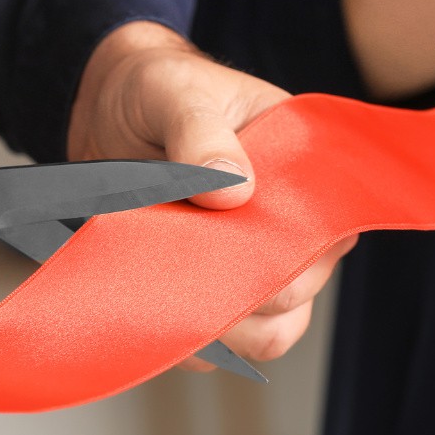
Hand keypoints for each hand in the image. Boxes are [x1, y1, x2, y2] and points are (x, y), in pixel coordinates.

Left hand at [67, 22, 355, 363]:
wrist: (106, 112)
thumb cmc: (156, 90)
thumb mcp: (174, 91)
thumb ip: (200, 131)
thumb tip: (234, 191)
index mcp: (304, 176)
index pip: (328, 235)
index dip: (289, 253)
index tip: (232, 240)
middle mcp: (287, 230)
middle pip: (294, 298)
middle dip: (238, 287)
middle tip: (177, 251)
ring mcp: (247, 268)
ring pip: (260, 334)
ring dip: (212, 318)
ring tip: (159, 272)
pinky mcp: (206, 295)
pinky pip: (211, 345)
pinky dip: (180, 332)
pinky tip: (146, 293)